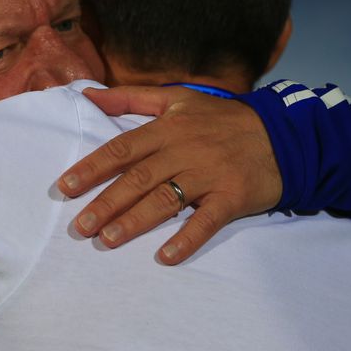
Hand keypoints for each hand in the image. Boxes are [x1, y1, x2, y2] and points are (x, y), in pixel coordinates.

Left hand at [57, 86, 281, 263]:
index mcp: (169, 128)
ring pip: (166, 200)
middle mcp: (185, 150)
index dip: (93, 168)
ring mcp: (209, 174)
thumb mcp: (178, 98)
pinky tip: (166, 256)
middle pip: (138, 178)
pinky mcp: (232, 196)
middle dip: (106, 203)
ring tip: (108, 239)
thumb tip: (87, 94)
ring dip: (135, 221)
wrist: (284, 136)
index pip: (123, 148)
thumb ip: (131, 97)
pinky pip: (207, 221)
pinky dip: (187, 239)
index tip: (66, 187)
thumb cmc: (223, 119)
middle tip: (80, 226)